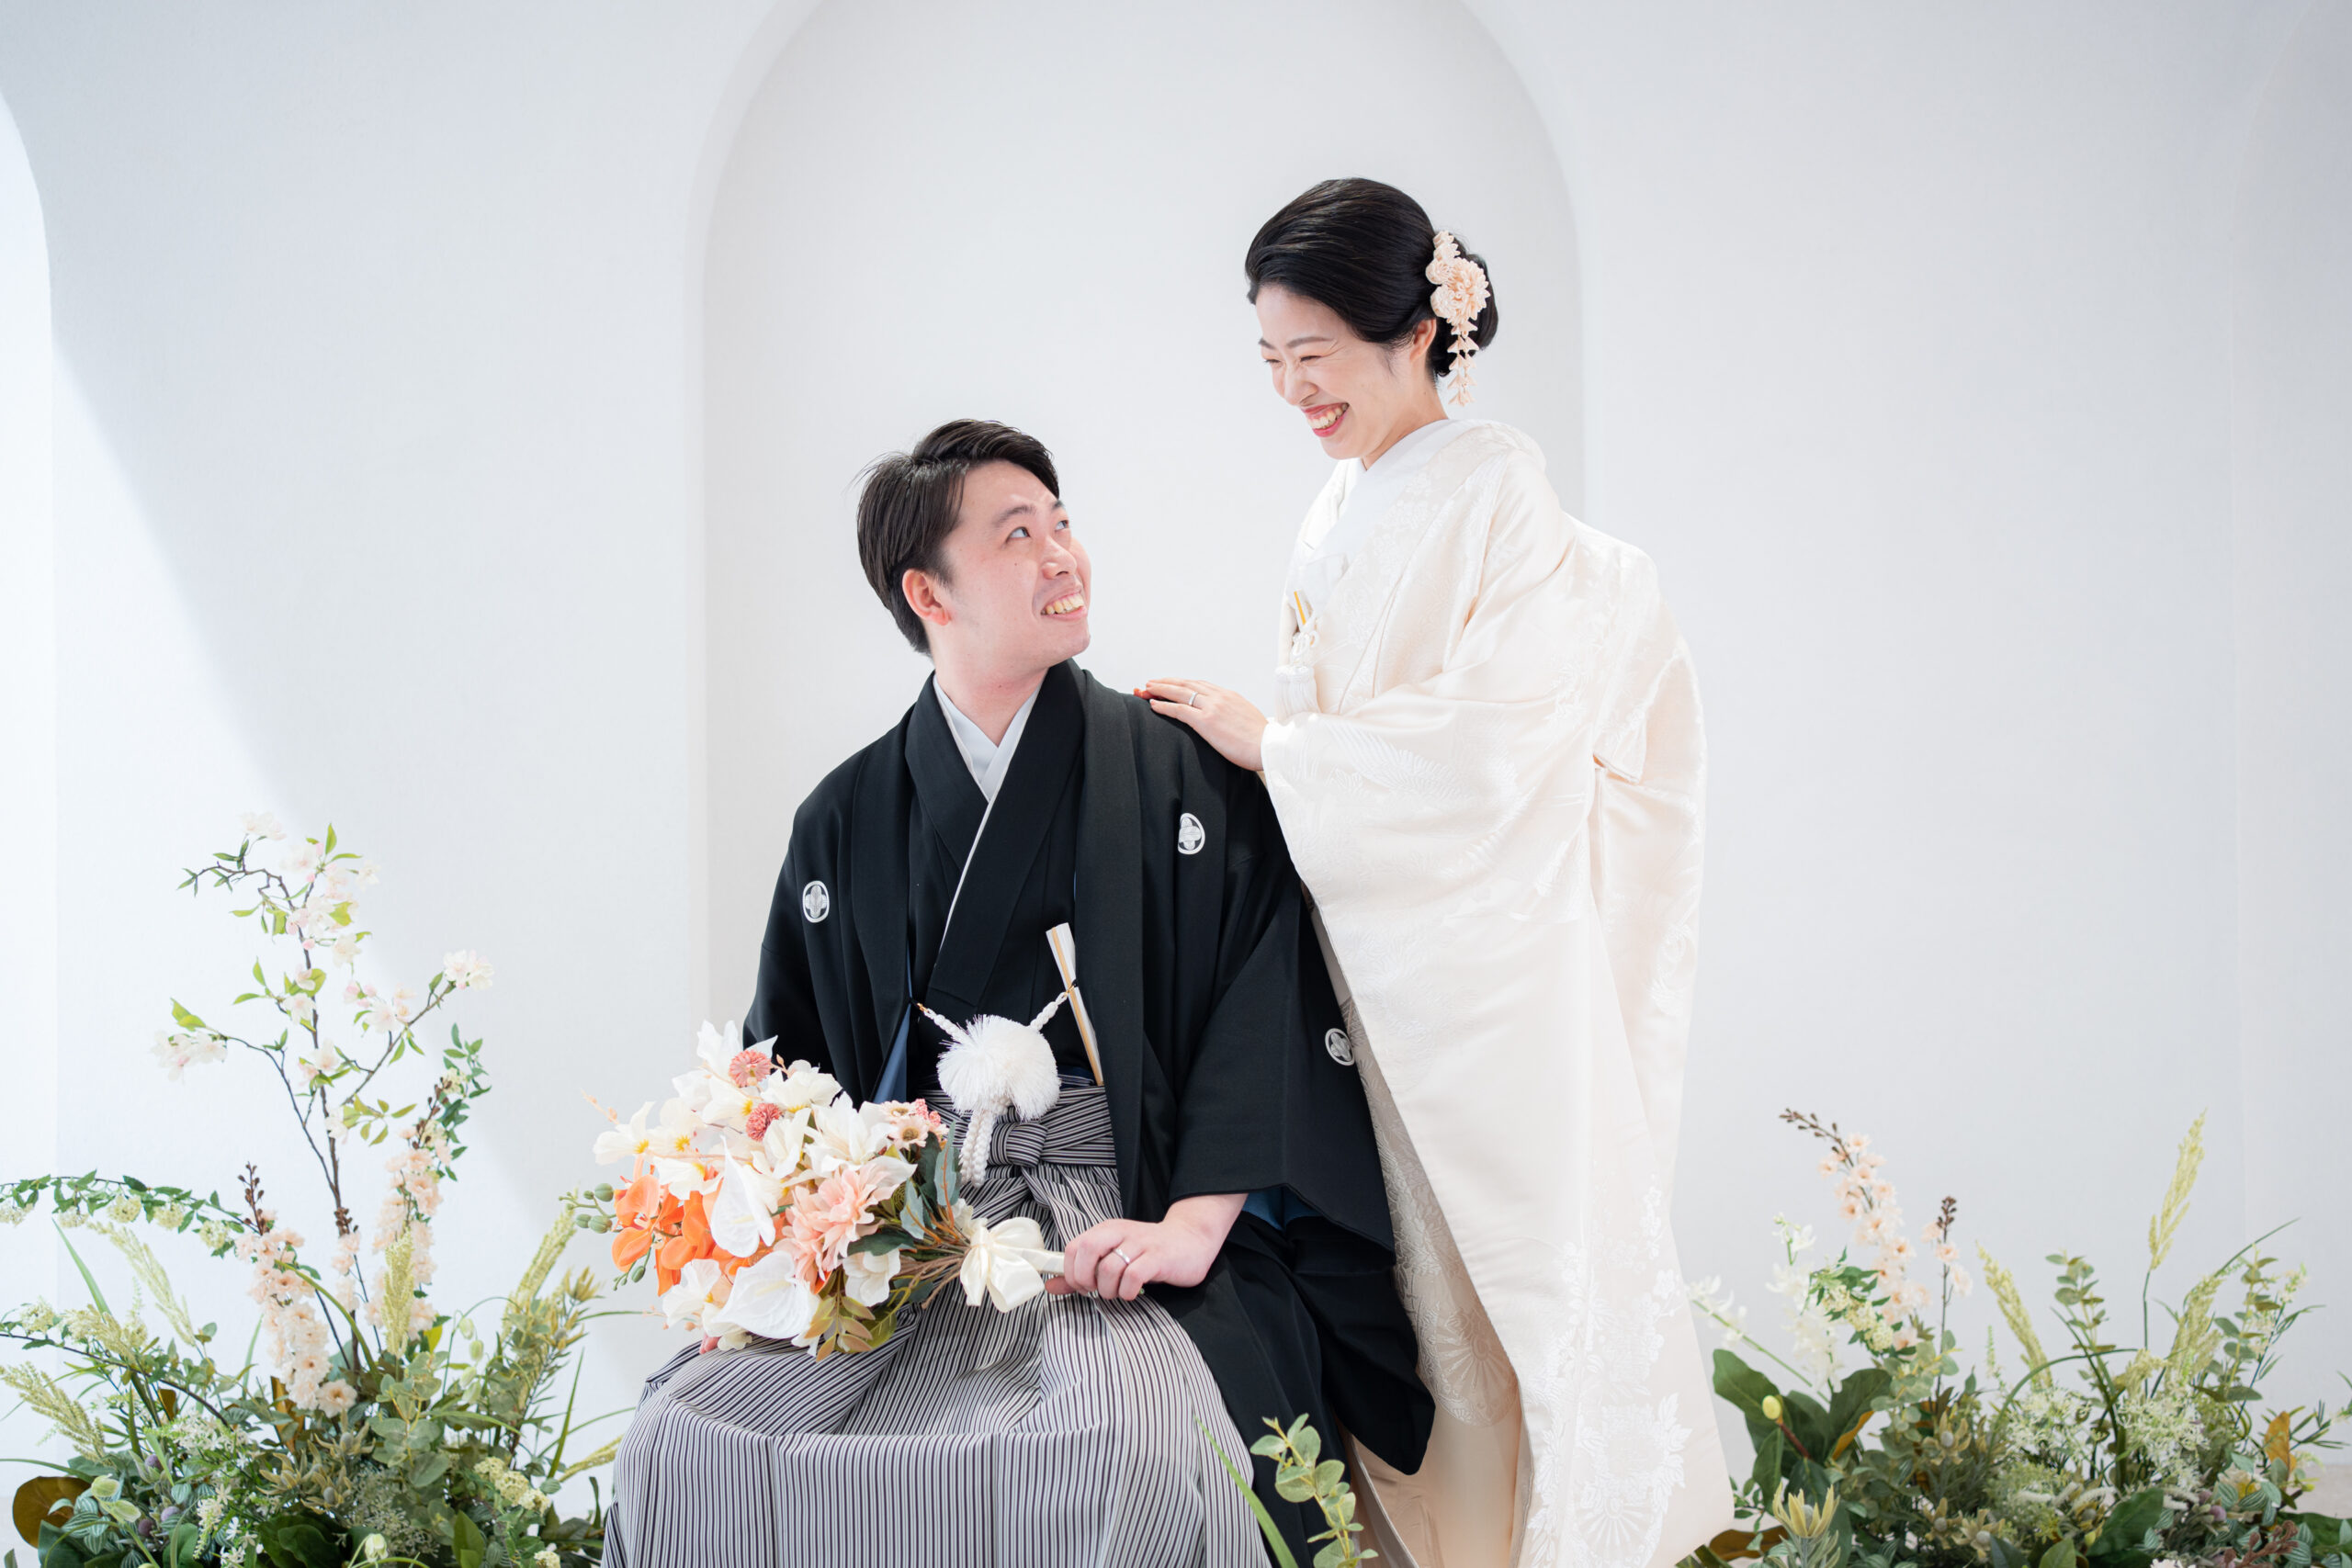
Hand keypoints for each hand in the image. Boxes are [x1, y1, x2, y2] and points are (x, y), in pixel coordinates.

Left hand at [1045, 1193, 1245, 1301]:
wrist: (1191, 1240)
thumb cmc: (1148, 1253)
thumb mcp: (1114, 1257)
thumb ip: (1082, 1272)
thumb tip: (1051, 1286)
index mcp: (1107, 1230)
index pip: (1074, 1246)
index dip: (1071, 1271)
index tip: (1081, 1286)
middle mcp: (1121, 1233)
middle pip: (1087, 1249)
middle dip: (1084, 1277)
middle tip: (1095, 1289)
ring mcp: (1141, 1244)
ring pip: (1109, 1267)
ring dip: (1107, 1289)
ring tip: (1117, 1292)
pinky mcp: (1158, 1258)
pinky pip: (1134, 1276)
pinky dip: (1127, 1291)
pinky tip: (1132, 1292)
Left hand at [1135, 679, 1268, 773]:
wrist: (1271, 747)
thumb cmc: (1262, 741)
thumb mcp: (1247, 720)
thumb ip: (1234, 716)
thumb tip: (1228, 722)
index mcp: (1229, 696)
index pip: (1199, 685)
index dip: (1182, 684)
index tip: (1170, 684)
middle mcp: (1219, 697)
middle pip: (1186, 684)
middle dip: (1166, 683)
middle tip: (1150, 683)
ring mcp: (1212, 707)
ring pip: (1179, 692)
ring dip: (1160, 689)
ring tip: (1145, 690)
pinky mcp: (1207, 721)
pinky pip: (1179, 710)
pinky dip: (1164, 705)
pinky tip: (1153, 705)